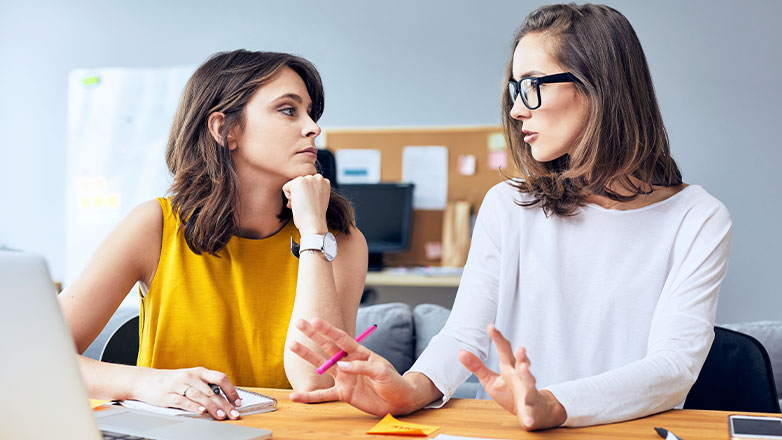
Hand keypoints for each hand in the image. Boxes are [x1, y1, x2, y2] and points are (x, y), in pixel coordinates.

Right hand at [133, 366, 241, 419]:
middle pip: (212, 391)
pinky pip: (183, 401)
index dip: (231, 390)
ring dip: (212, 407)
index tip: (238, 402)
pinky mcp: (168, 395)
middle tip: (234, 414)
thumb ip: (205, 386)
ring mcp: (179, 385)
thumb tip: (225, 398)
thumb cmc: (171, 381)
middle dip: (225, 404)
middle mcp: (190, 376)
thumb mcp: (190, 379)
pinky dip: (193, 406)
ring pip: (200, 396)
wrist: (145, 380)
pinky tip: (201, 411)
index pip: (220, 378)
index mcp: (199, 372)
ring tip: (222, 415)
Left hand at [282, 174, 329, 233]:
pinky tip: (298, 203)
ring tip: (303, 204)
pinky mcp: (298, 181)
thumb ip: (313, 191)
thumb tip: (300, 190)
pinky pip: (286, 187)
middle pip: (300, 183)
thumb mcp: (318, 200)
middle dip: (300, 194)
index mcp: (325, 182)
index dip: (306, 195)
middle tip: (306, 205)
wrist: (314, 223)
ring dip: (295, 196)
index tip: (311, 204)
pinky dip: (289, 197)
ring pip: (293, 185)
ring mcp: (308, 178)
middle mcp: (318, 177)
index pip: (307, 184)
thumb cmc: (315, 216)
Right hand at [288, 318, 419, 415]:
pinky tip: (296, 396)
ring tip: (292, 345)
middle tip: (299, 322)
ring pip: (321, 366)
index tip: (315, 319)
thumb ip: (361, 367)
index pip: (342, 339)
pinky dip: (309, 397)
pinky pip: (323, 395)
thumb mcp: (382, 372)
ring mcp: (344, 378)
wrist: (398, 401)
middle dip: (313, 335)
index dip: (328, 329)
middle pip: (327, 347)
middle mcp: (349, 363)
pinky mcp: (343, 393)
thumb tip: (341, 366)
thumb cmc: (394, 382)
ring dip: (307, 356)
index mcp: (360, 353)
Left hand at [458, 324, 566, 429]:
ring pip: (530, 382)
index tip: (490, 327)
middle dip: (521, 356)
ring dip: (528, 376)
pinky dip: (528, 416)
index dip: (498, 339)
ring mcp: (528, 391)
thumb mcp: (491, 379)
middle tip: (520, 348)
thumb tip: (460, 352)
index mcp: (510, 367)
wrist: (533, 411)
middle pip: (522, 363)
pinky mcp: (531, 408)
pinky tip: (527, 420)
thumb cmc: (511, 392)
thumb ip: (477, 366)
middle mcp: (521, 376)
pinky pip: (530, 412)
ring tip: (525, 368)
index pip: (504, 350)